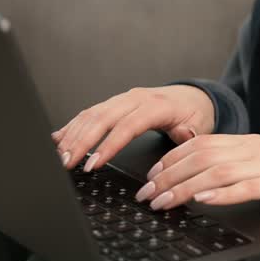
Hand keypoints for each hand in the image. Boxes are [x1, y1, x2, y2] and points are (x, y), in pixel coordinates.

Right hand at [52, 85, 215, 171]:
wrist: (193, 96)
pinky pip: (90, 112)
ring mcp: (123, 99)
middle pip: (103, 117)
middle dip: (81, 140)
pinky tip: (59, 138)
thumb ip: (191, 133)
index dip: (109, 145)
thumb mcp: (200, 124)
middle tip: (66, 162)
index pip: (128, 125)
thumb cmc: (194, 113)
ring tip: (60, 155)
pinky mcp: (115, 103)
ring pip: (92, 114)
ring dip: (73, 134)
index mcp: (157, 105)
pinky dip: (73, 125)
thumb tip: (185, 135)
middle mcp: (136, 98)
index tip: (93, 163)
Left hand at [133, 134, 259, 210]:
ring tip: (164, 202)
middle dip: (169, 176)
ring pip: (218, 171)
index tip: (150, 175)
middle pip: (202, 157)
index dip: (171, 158)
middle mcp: (252, 149)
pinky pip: (249, 187)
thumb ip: (231, 160)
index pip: (200, 143)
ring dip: (186, 187)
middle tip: (146, 194)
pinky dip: (224, 194)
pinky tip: (206, 201)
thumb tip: (196, 172)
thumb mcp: (259, 159)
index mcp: (245, 142)